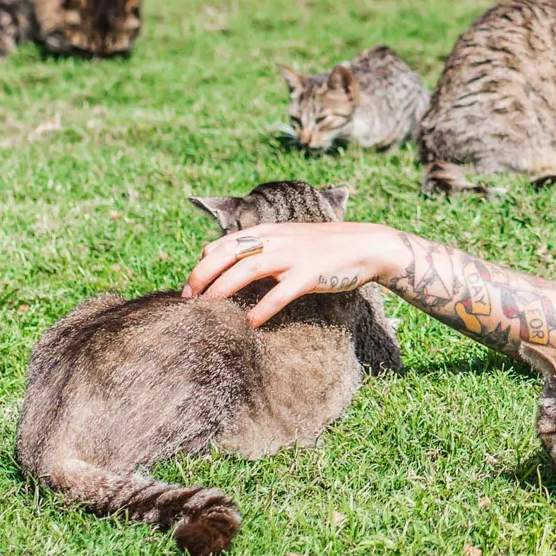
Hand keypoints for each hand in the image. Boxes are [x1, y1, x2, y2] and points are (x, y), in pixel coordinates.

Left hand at [183, 221, 400, 326]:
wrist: (367, 245)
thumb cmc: (327, 248)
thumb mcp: (292, 240)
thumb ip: (266, 249)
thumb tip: (237, 267)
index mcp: (270, 231)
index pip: (224, 243)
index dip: (203, 264)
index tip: (191, 285)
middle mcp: (276, 240)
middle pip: (227, 254)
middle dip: (202, 276)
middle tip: (188, 299)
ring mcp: (293, 256)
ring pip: (246, 271)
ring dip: (222, 290)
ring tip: (207, 310)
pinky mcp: (309, 274)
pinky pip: (279, 294)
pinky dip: (262, 309)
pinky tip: (250, 324)